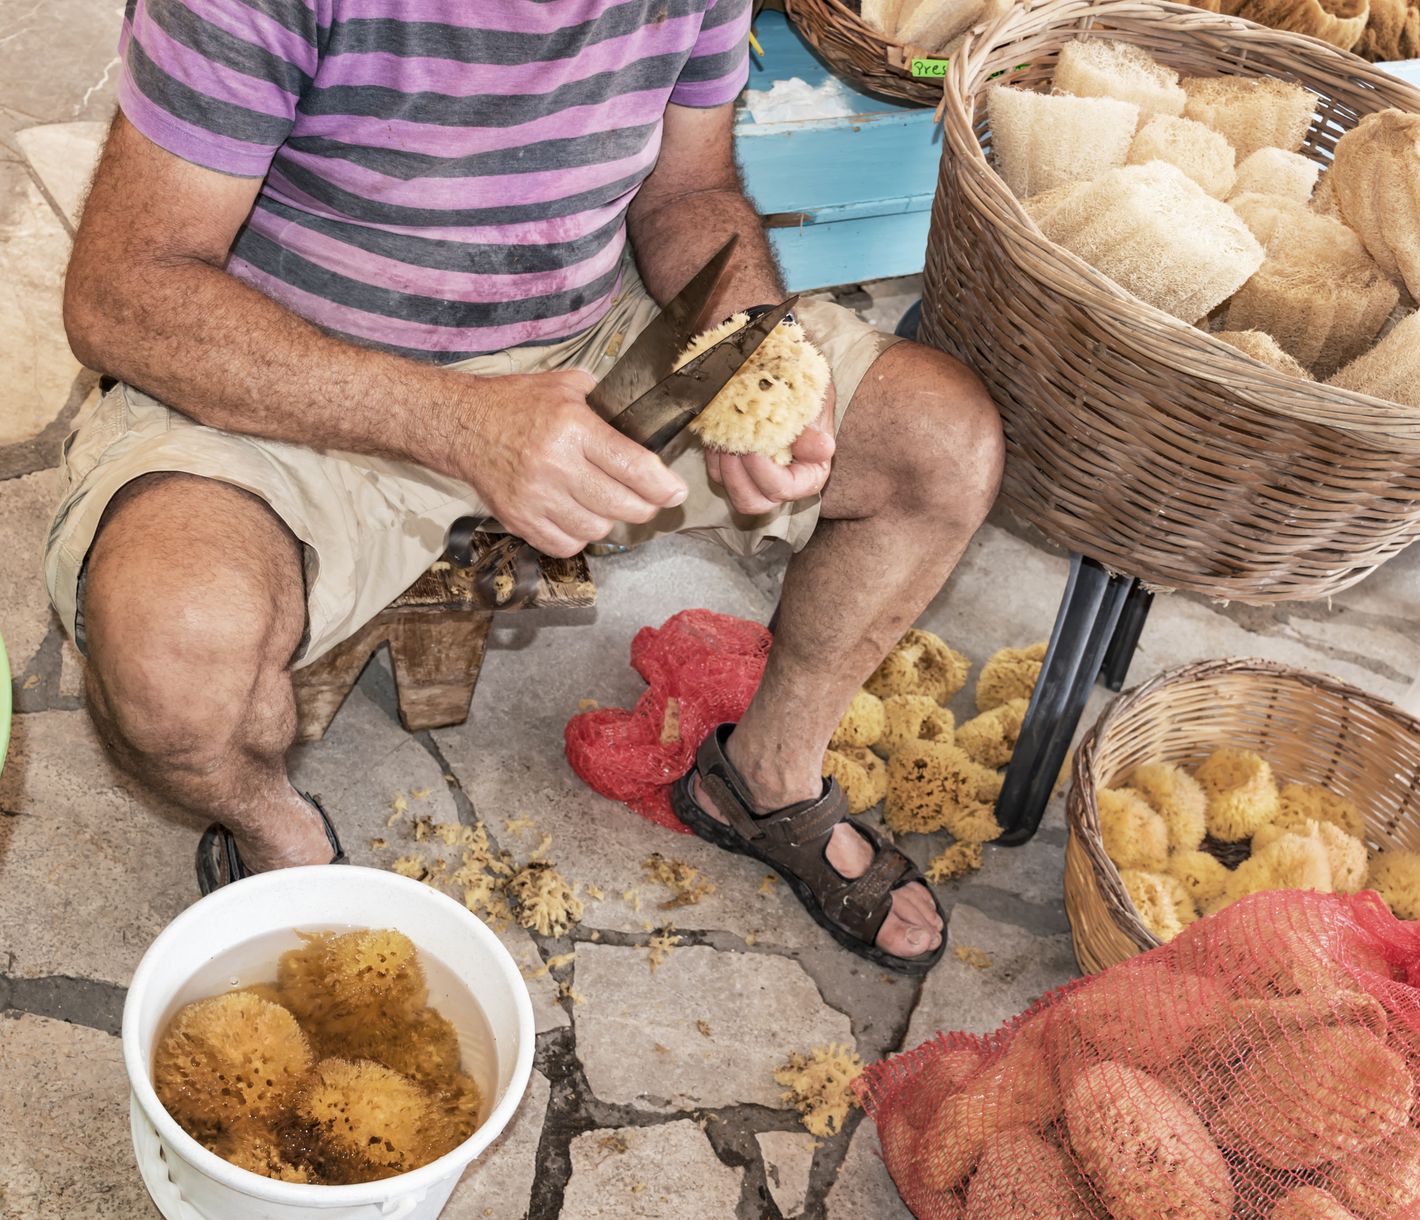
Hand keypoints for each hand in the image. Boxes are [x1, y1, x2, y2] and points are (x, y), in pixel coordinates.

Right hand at [448, 369, 687, 557]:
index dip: (662, 485)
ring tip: (604, 502)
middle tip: (648, 499)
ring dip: (609, 519)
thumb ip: (605, 402)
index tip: (675, 491)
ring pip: (597, 528)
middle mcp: (554, 465)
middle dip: (645, 506)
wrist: (461, 424)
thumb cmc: (516, 403)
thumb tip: (642, 422)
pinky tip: (577, 516)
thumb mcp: (564, 386)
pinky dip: (579, 535)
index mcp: (572, 427)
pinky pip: (566, 544)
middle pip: (621, 504)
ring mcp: (535, 497)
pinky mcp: (518, 520)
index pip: (632, 466)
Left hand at [705, 381, 836, 513]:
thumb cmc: (810, 405)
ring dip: (722, 461)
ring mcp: (753, 482)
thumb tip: (822, 448)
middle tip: (734, 443)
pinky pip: (715, 472)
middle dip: (735, 474)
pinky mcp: (733, 472)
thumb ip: (816, 433)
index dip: (764, 471)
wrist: (795, 393)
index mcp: (807, 480)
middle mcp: (779, 489)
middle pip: (750, 502)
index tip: (755, 445)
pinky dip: (714, 453)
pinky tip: (720, 429)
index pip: (781, 489)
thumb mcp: (818, 413)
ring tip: (727, 431)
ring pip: (727, 487)